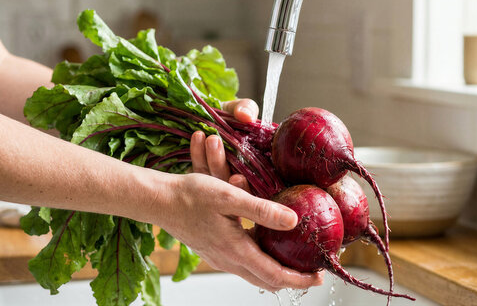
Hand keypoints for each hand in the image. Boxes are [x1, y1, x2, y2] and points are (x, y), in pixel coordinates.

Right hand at [167, 98, 323, 290]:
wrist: (157, 200)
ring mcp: (219, 257)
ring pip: (254, 273)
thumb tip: (293, 220)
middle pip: (266, 280)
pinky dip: (260, 262)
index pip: (276, 275)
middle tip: (311, 271)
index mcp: (236, 250)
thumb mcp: (229, 198)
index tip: (319, 275)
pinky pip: (243, 264)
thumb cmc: (189, 196)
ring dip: (276, 270)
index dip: (300, 278)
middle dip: (292, 279)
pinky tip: (265, 247)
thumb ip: (262, 210)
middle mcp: (228, 259)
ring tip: (294, 261)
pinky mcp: (213, 251)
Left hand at [189, 98, 258, 183]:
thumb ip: (248, 109)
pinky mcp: (204, 171)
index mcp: (257, 169)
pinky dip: (197, 152)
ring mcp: (220, 175)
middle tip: (215, 143)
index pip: (252, 187)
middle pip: (230, 184)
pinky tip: (197, 137)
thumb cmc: (236, 114)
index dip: (244, 187)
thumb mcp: (244, 108)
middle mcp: (240, 175)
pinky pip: (199, 166)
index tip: (237, 178)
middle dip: (221, 165)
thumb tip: (246, 116)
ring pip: (213, 176)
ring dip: (209, 158)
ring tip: (207, 137)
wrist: (216, 113)